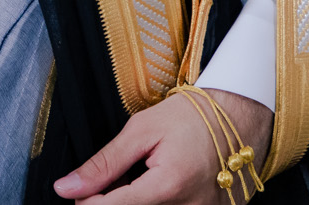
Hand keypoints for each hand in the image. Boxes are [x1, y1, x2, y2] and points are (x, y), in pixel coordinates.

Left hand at [54, 88, 273, 203]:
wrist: (242, 113)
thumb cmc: (195, 115)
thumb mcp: (143, 129)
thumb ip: (104, 163)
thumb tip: (66, 187)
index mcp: (168, 185)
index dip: (88, 201)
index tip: (80, 193)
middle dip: (116, 201)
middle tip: (123, 177)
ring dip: (140, 200)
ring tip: (150, 176)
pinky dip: (162, 202)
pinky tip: (165, 185)